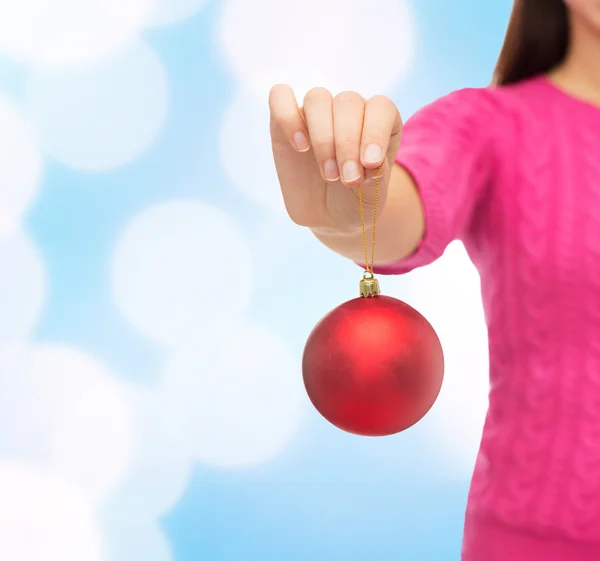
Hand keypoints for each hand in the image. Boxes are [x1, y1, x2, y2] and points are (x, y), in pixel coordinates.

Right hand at [269, 85, 402, 232]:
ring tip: (327, 173)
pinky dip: (288, 117)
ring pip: (317, 98)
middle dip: (347, 143)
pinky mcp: (285, 122)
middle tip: (347, 180)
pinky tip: (300, 146)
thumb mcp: (374, 196)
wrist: (330, 217)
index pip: (380, 107)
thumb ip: (377, 177)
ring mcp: (316, 114)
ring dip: (323, 137)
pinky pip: (280, 97)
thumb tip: (370, 161)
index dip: (376, 131)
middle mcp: (349, 110)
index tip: (370, 163)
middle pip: (348, 102)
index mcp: (380, 121)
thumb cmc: (357, 201)